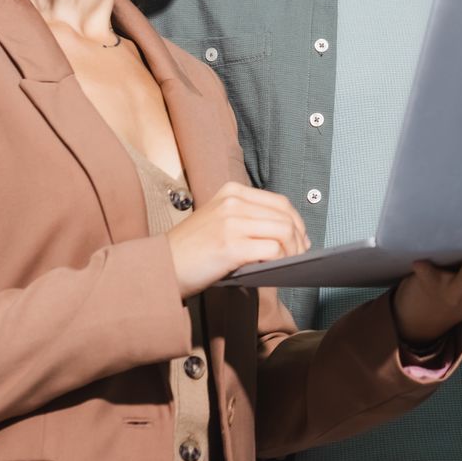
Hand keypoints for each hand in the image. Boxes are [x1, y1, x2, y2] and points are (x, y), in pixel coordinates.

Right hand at [166, 181, 310, 297]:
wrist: (160, 267)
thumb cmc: (190, 250)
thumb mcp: (218, 220)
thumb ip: (248, 218)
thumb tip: (288, 232)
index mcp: (232, 191)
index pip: (279, 202)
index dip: (296, 221)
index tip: (301, 238)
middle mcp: (233, 202)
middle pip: (285, 217)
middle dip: (299, 238)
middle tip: (300, 254)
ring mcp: (231, 223)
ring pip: (283, 232)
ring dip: (293, 251)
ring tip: (289, 263)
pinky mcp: (231, 246)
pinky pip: (272, 250)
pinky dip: (280, 260)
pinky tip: (275, 268)